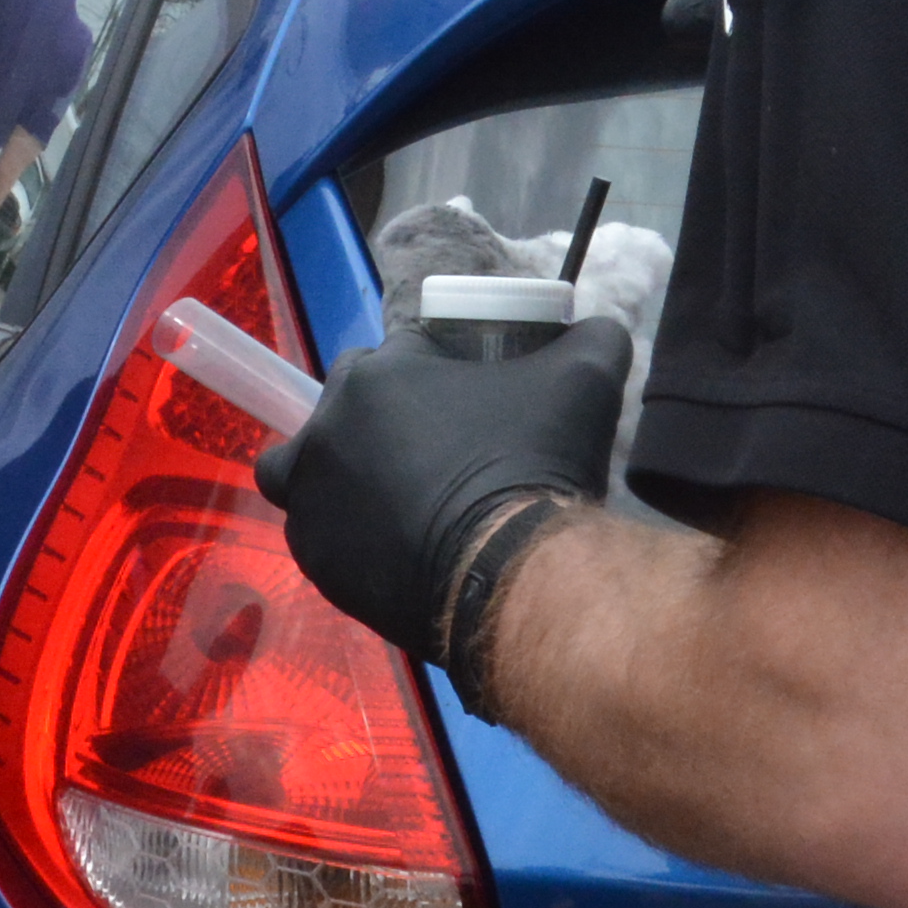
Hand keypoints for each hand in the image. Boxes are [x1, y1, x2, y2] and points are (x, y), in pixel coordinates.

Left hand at [255, 319, 632, 666]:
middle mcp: (329, 424)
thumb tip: (596, 329)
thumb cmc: (537, 467)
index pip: (407, 352)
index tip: (471, 404)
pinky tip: (392, 541)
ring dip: (343, 467)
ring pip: (311, 463)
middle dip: (384, 413)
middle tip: (436, 449)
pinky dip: (346, 530)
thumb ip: (592, 339)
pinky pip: (317, 529)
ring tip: (399, 493)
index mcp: (383, 371)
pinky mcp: (314, 556)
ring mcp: (313, 495)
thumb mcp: (587, 383)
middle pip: (351, 400)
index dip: (442, 372)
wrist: (513, 578)